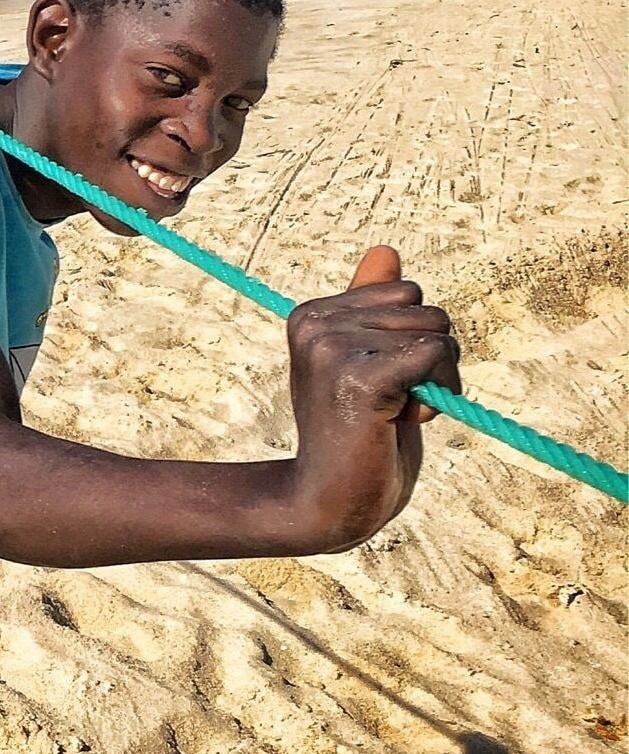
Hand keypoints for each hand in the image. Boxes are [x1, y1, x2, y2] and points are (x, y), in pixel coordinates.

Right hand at [284, 245, 459, 547]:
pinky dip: (440, 390)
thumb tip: (386, 250)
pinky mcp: (359, 376)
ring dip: (437, 379)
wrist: (329, 503)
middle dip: (431, 358)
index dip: (413, 341)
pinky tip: (404, 419)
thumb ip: (373, 310)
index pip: (404, 292)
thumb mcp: (368, 364)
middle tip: (392, 405)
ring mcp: (333, 347)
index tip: (382, 384)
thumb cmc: (355, 437)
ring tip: (395, 415)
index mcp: (312, 314)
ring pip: (438, 331)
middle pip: (426, 308)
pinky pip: (436, 354)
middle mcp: (316, 322)